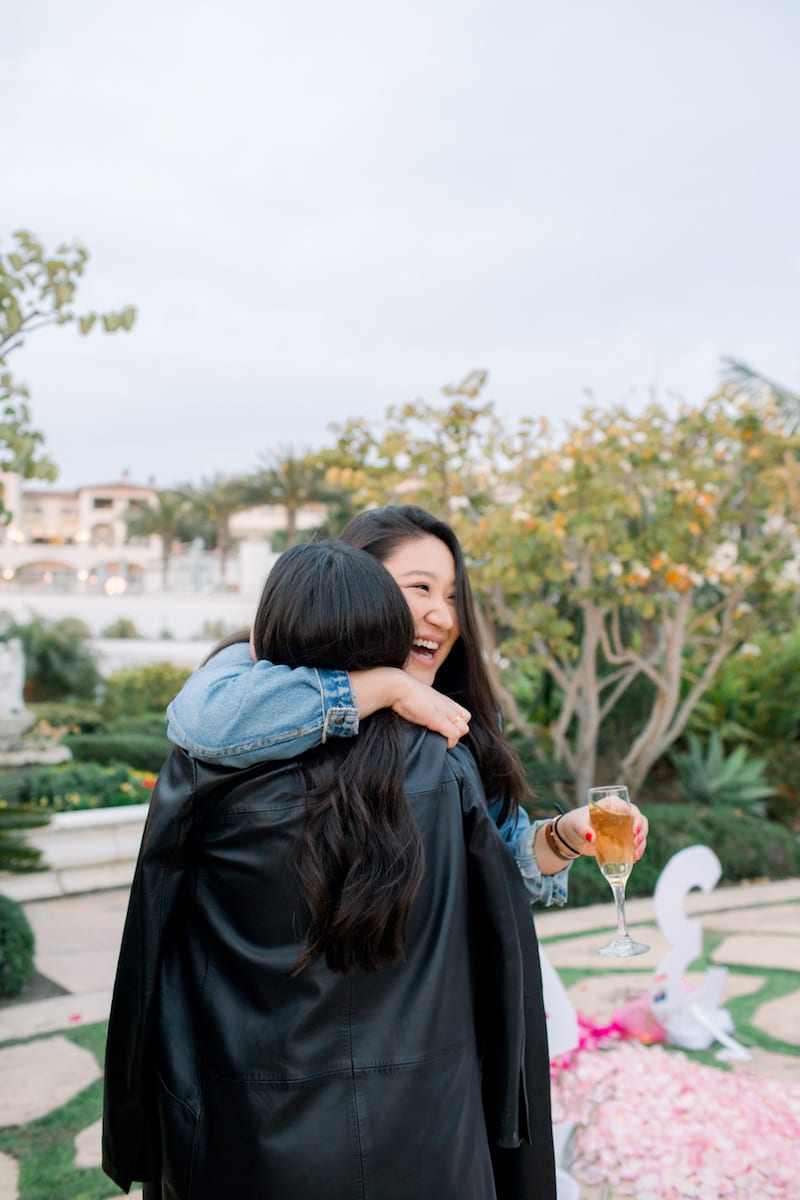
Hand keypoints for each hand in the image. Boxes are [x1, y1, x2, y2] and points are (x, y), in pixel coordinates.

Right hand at [350, 668, 470, 747]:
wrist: (396, 686)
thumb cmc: (402, 693)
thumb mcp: (419, 699)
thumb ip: (425, 706)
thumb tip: (420, 713)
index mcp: (443, 700)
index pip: (464, 715)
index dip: (457, 724)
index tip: (445, 730)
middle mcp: (447, 705)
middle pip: (466, 723)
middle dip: (457, 732)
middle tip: (442, 736)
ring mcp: (444, 712)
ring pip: (463, 730)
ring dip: (454, 738)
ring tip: (440, 741)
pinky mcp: (438, 720)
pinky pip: (454, 735)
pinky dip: (449, 743)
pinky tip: (440, 744)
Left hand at [558, 802, 648, 860]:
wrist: (572, 837)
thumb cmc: (575, 824)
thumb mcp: (577, 825)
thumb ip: (582, 830)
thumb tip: (591, 838)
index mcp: (612, 805)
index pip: (630, 808)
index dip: (636, 818)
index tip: (634, 831)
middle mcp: (621, 814)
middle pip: (640, 820)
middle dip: (642, 832)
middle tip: (635, 843)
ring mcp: (623, 827)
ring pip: (640, 832)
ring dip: (642, 843)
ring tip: (636, 855)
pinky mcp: (622, 839)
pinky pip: (635, 843)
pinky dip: (637, 850)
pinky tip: (634, 858)